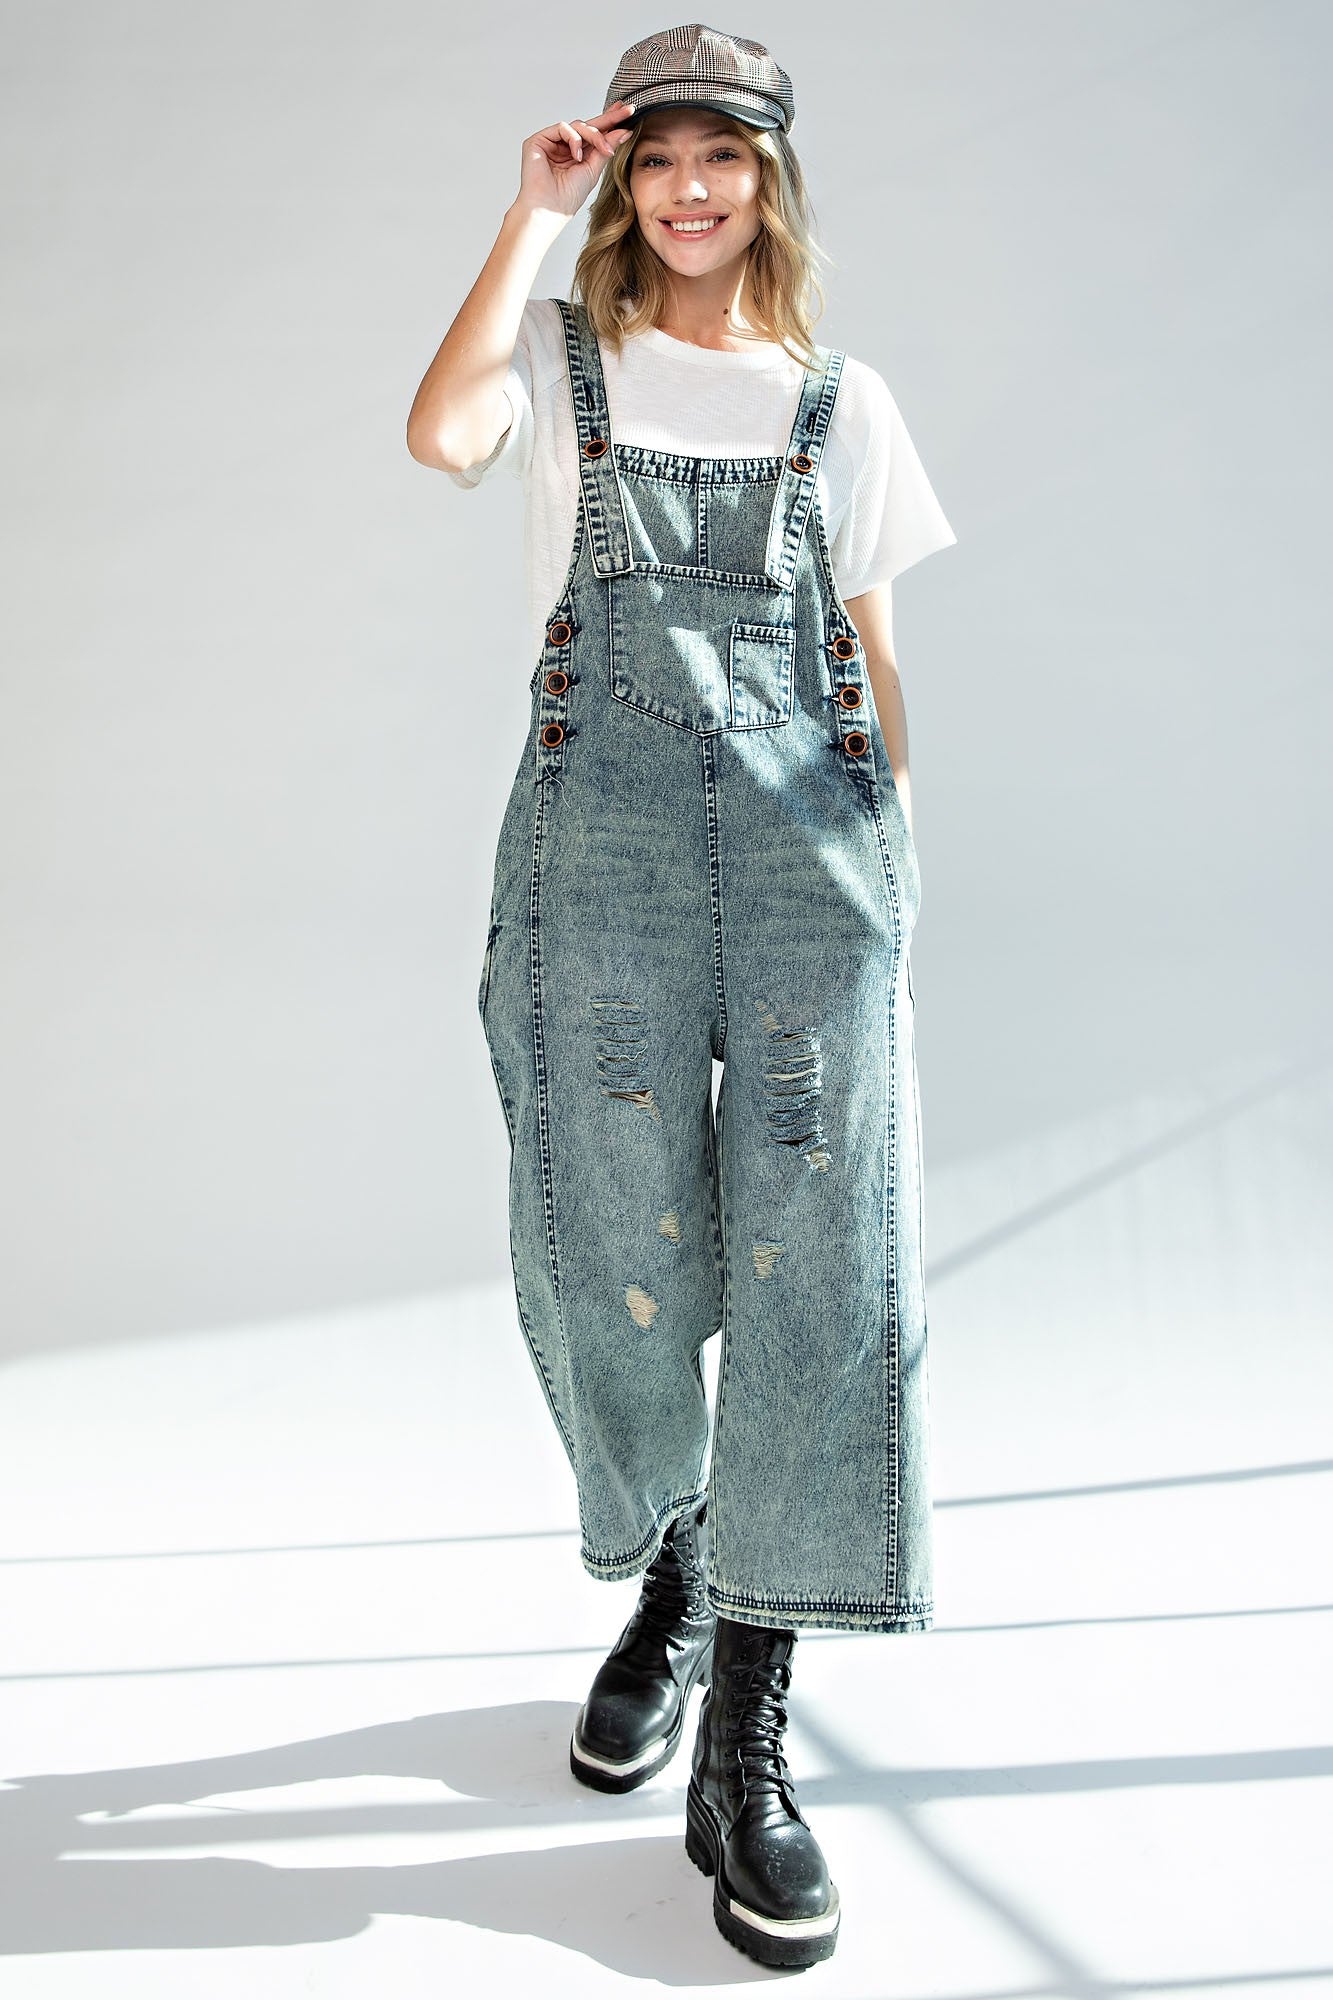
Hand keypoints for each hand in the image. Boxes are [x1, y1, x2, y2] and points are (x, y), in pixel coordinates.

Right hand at [516, 102, 637, 221]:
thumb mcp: (594, 169)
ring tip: (604, 150)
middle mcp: (563, 146)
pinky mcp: (538, 140)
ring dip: (594, 136)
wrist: (550, 209)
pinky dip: (574, 139)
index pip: (594, 134)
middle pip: (587, 126)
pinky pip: (563, 127)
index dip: (610, 123)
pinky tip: (577, 155)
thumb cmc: (568, 197)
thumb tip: (623, 131)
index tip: (628, 113)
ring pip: (578, 125)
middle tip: (627, 111)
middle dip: (609, 118)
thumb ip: (606, 148)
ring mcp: (550, 142)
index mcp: (576, 155)